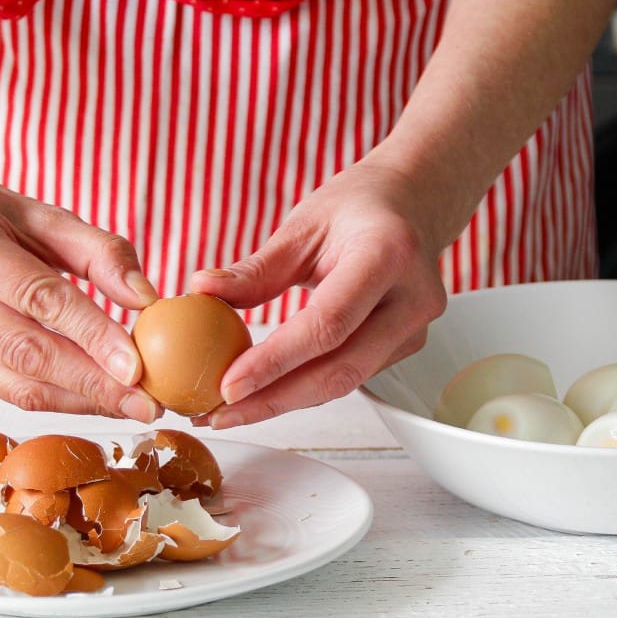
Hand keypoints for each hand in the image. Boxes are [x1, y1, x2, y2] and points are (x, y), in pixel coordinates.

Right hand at [0, 173, 162, 420]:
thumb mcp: (49, 216)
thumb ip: (102, 252)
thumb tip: (144, 299)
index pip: (36, 296)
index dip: (89, 333)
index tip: (136, 367)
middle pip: (23, 350)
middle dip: (91, 382)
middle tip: (144, 403)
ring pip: (15, 383)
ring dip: (80, 401)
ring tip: (130, 406)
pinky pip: (6, 390)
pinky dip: (58, 399)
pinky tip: (97, 401)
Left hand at [189, 161, 454, 427]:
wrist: (414, 203)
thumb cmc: (358, 207)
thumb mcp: (304, 224)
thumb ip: (257, 268)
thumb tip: (201, 291)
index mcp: (387, 254)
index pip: (328, 323)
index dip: (276, 361)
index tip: (228, 385)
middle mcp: (412, 298)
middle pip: (340, 368)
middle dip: (275, 399)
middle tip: (219, 414)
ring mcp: (415, 328)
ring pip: (345, 382)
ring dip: (285, 401)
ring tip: (230, 410)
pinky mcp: (407, 346)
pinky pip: (351, 375)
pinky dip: (305, 388)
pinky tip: (266, 392)